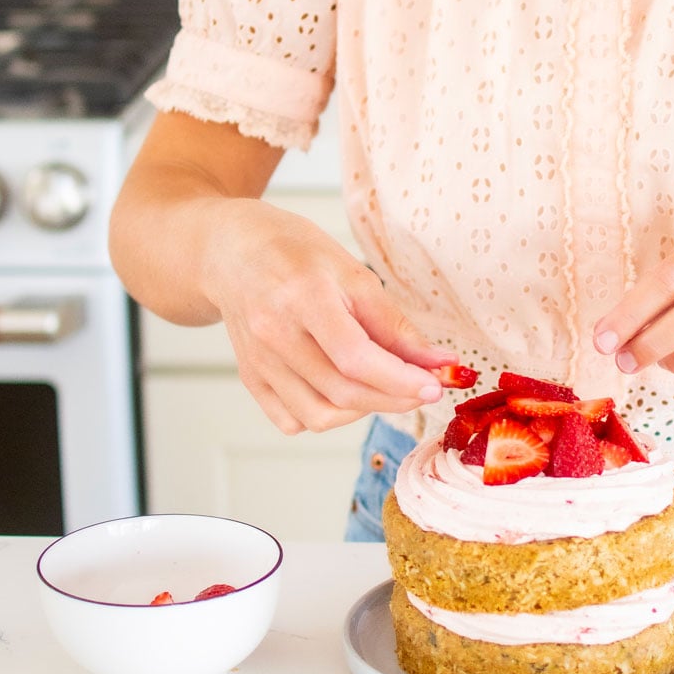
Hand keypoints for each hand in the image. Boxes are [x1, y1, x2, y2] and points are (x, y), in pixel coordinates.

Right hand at [199, 198, 459, 433]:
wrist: (234, 253)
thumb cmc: (297, 255)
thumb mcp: (353, 273)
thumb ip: (395, 325)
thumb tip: (439, 364)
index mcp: (302, 298)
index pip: (356, 358)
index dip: (400, 380)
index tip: (434, 386)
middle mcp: (274, 335)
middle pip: (342, 392)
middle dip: (393, 398)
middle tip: (422, 388)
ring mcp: (258, 362)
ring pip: (319, 416)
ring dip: (363, 411)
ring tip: (380, 384)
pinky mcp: (250, 379)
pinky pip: (293, 420)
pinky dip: (326, 415)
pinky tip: (341, 388)